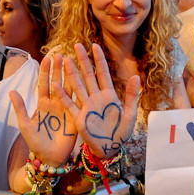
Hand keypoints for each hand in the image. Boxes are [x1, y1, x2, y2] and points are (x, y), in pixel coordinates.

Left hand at [10, 53, 77, 166]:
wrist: (48, 157)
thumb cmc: (35, 142)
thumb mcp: (25, 124)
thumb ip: (20, 107)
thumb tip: (12, 91)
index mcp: (43, 104)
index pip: (44, 84)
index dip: (45, 71)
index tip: (47, 58)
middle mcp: (55, 104)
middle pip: (57, 82)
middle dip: (59, 69)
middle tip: (61, 54)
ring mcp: (66, 109)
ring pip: (68, 89)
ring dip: (70, 76)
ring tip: (72, 63)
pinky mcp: (74, 117)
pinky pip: (76, 102)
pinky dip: (78, 92)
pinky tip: (81, 81)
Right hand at [54, 43, 139, 158]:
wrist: (111, 149)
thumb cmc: (121, 132)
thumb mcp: (130, 114)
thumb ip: (132, 96)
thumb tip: (136, 76)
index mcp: (109, 95)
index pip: (103, 73)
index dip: (99, 59)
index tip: (94, 45)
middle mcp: (96, 98)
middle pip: (88, 75)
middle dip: (83, 60)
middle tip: (77, 45)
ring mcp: (87, 106)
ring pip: (78, 86)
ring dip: (72, 73)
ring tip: (66, 60)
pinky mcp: (79, 118)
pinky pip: (70, 105)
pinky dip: (64, 96)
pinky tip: (57, 85)